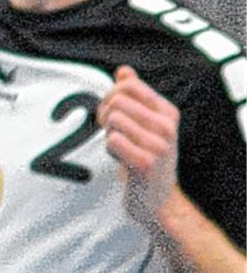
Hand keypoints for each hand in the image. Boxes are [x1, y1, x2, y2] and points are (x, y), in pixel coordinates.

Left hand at [98, 65, 180, 227]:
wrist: (158, 201)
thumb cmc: (147, 158)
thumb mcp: (146, 125)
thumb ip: (134, 97)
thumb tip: (123, 71)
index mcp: (168, 112)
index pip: (129, 85)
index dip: (110, 96)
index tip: (112, 113)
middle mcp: (167, 126)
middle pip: (116, 100)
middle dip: (105, 115)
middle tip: (112, 132)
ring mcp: (159, 145)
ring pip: (113, 119)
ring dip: (108, 134)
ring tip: (120, 147)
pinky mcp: (146, 164)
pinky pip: (113, 141)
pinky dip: (110, 150)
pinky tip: (121, 159)